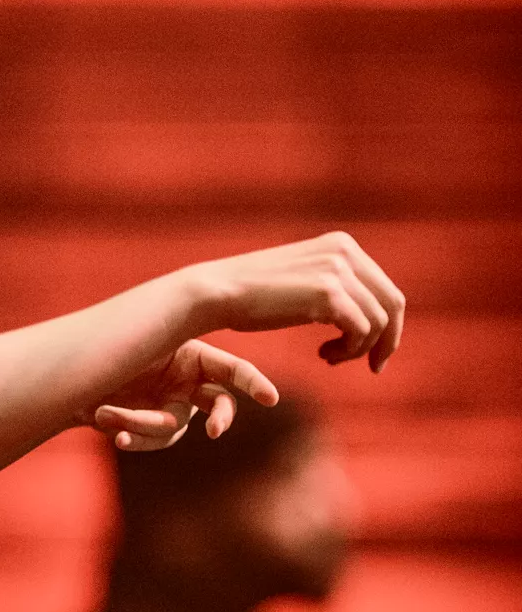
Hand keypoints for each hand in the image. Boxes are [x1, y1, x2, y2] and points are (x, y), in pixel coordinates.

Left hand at [91, 341, 279, 451]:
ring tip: (106, 413)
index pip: (233, 370)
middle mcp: (190, 385)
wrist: (75, 376)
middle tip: (216, 431)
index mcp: (195, 356)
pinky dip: (133, 437)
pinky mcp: (152, 429)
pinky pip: (152, 440)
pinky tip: (112, 431)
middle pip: (220, 404)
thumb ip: (156, 348)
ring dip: (141, 423)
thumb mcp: (133, 343)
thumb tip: (179, 358)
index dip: (254, 383)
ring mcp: (173, 409)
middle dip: (221, 417)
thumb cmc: (106, 347)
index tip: (271, 399)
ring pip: (173, 428)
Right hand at [194, 232, 405, 371]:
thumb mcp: (302, 281)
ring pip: (378, 322)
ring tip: (329, 357)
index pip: (386, 289)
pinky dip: (349, 351)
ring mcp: (338, 271)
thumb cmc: (252, 295)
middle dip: (387, 340)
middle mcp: (345, 252)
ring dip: (359, 349)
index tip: (371, 351)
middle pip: (393, 304)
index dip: (387, 325)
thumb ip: (335, 287)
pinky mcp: (328, 294)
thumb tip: (368, 316)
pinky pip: (361, 331)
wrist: (217, 293)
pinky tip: (324, 355)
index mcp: (342, 245)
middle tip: (373, 366)